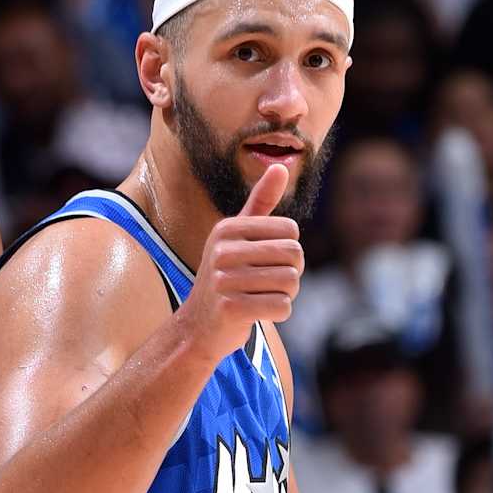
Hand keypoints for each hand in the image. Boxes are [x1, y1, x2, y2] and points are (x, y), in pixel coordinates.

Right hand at [176, 160, 303, 363]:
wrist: (197, 328)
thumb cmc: (225, 279)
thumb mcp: (237, 237)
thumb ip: (260, 203)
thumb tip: (281, 165)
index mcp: (228, 229)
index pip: (290, 230)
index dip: (290, 250)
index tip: (269, 263)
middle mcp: (223, 251)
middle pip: (294, 255)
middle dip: (292, 274)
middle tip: (270, 285)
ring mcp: (224, 281)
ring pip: (291, 282)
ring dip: (286, 295)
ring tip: (264, 298)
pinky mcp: (231, 309)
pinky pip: (282, 306)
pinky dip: (279, 313)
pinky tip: (260, 314)